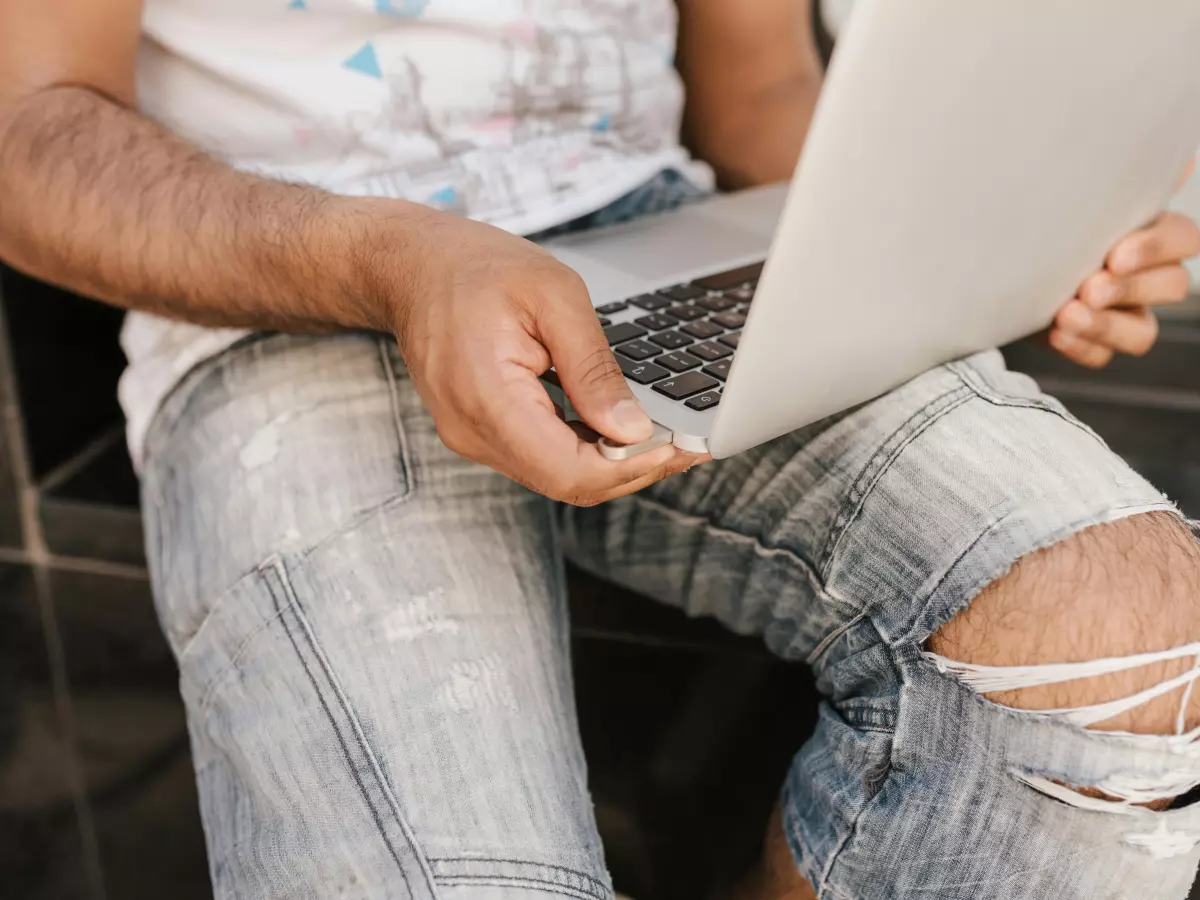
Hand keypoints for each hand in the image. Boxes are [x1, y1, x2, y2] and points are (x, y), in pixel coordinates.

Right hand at [389, 212, 704, 504]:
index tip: (678, 446)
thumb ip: (594, 368)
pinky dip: (583, 450)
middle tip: (684, 444)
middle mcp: (472, 432)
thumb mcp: (554, 295)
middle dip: (631, 469)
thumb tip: (633, 430)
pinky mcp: (477, 433)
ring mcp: (470, 438)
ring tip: (660, 436)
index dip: (632, 467)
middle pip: (568, 483)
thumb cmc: (476, 267)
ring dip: (611, 463)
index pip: (571, 470)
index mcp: (487, 397)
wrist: (411, 266)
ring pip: (556, 477)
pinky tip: (615, 429)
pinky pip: (539, 459)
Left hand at [1050, 160, 1199, 367]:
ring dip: (1107, 325)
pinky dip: (1082, 347)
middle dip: (1131, 289)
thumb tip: (1178, 160)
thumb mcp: (1065, 195)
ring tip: (1067, 314)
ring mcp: (1122, 313)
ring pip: (1144, 331)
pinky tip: (1055, 333)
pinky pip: (1103, 356)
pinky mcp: (1092, 342)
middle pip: (1174, 285)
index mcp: (1146, 231)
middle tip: (1088, 288)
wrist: (987, 261)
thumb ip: (1115, 182)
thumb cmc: (1036, 219)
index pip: (1183, 239)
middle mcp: (1143, 274)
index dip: (1156, 250)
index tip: (1114, 255)